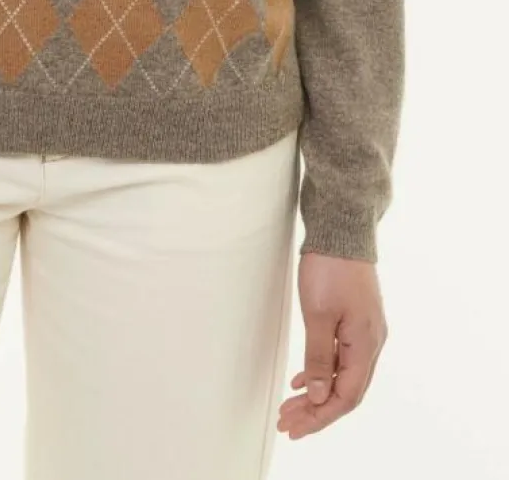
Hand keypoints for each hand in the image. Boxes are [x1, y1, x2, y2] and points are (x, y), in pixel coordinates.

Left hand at [277, 251, 387, 439]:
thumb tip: (320, 396)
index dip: (320, 417)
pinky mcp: (356, 319)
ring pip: (342, 374)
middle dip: (316, 410)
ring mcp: (365, 331)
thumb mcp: (318, 314)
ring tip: (290, 407)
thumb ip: (320, 357)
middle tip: (287, 423)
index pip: (346, 396)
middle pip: (346, 390)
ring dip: (317, 392)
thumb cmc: (330, 268)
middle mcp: (372, 342)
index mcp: (366, 345)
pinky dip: (322, 371)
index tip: (295, 428)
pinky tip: (303, 379)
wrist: (341, 229)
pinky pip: (342, 357)